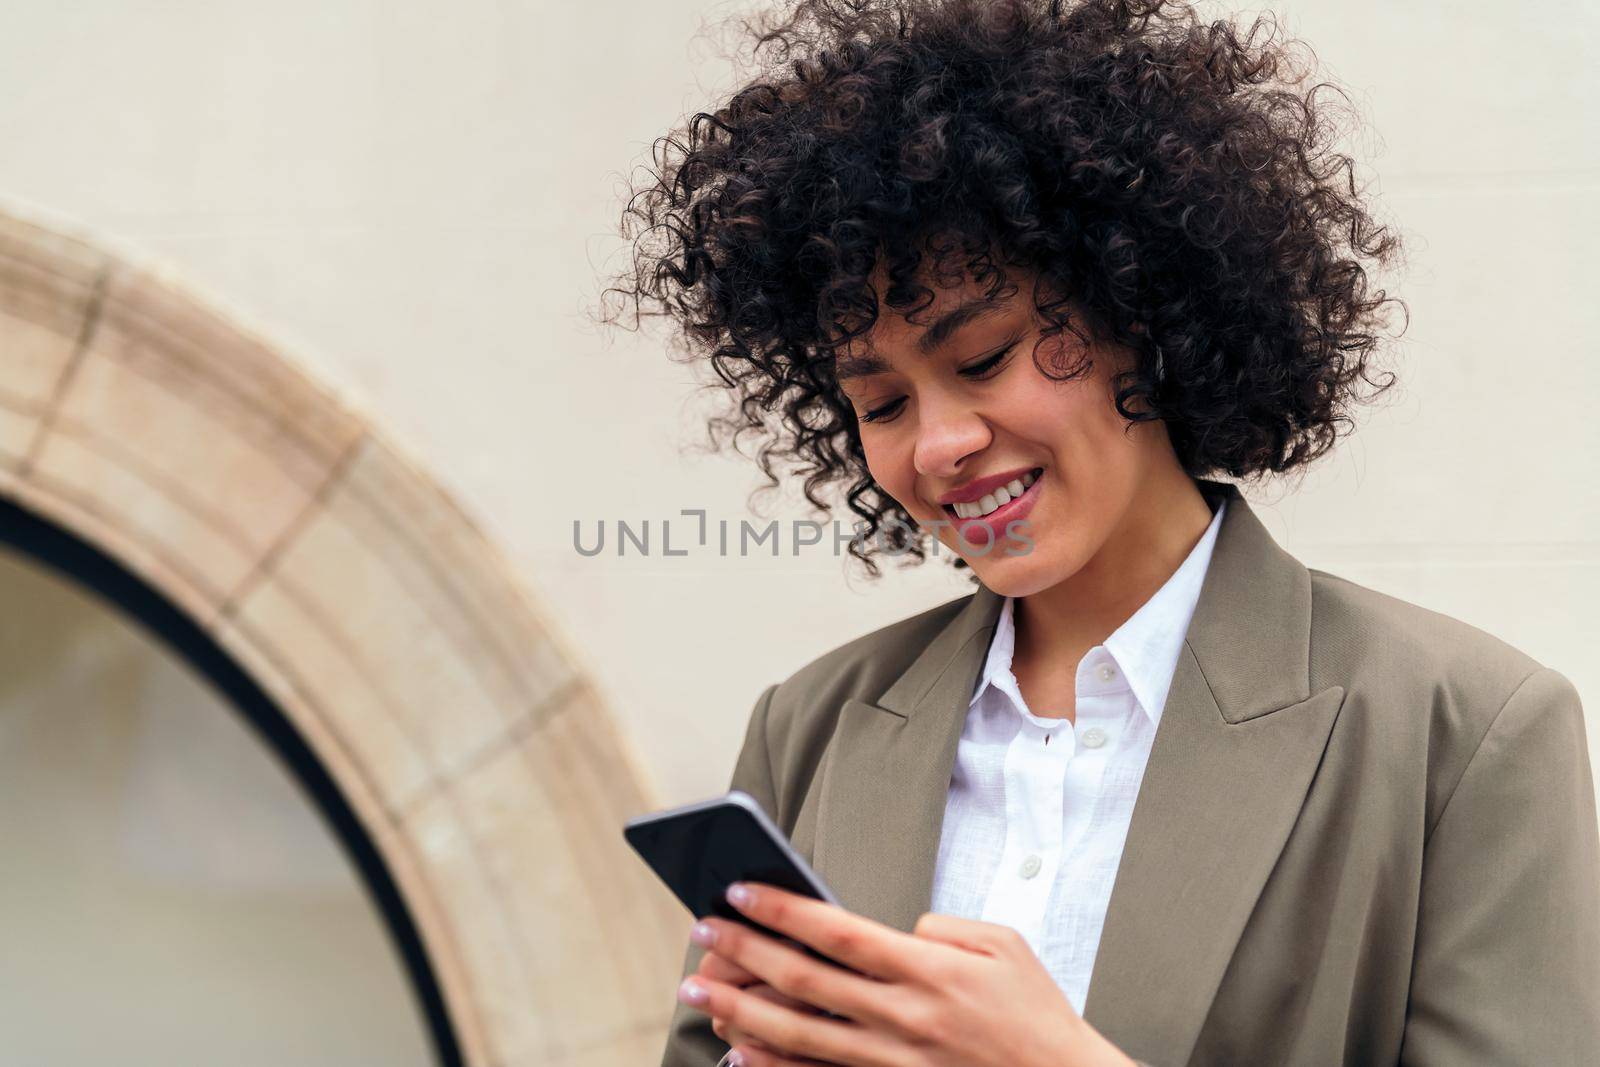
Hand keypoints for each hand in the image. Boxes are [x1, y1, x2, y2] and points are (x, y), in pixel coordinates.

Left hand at [677, 882, 1138, 1066]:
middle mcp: (903, 1017)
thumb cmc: (1037, 1015)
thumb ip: (943, 927)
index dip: (782, 909)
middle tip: (699, 931)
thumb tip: (896, 929)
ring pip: (798, 1035)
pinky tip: (737, 1054)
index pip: (838, 931)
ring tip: (696, 992)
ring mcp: (893, 1062)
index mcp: (929, 970)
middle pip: (803, 982)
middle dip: (743, 952)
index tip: (738, 888)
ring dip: (739, 1010)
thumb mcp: (1005, 946)